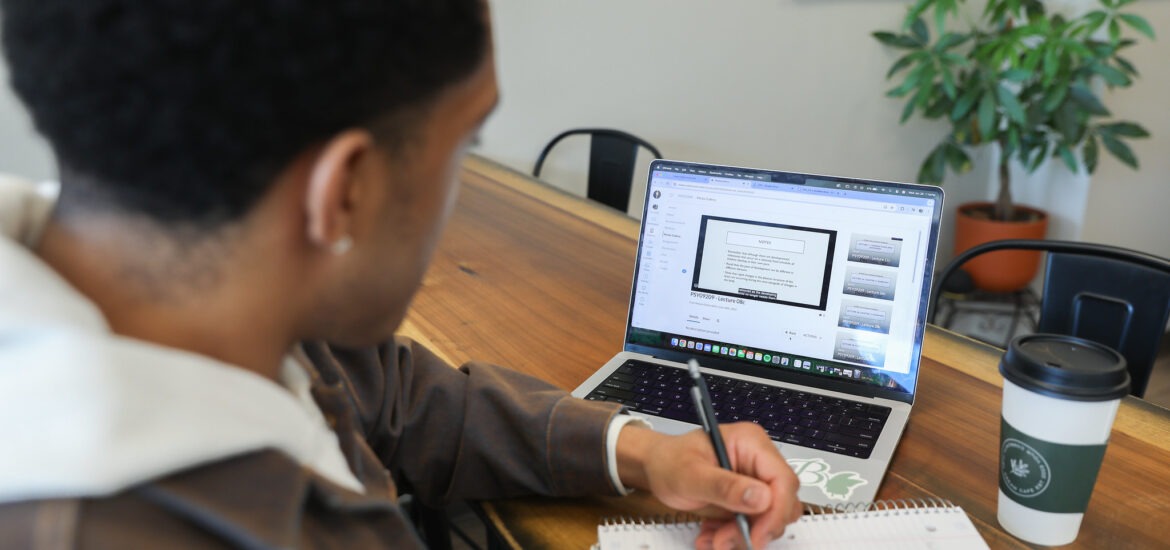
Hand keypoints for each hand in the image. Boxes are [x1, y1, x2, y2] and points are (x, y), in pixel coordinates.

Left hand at [616, 422, 801, 548]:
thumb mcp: (691, 475)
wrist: (656, 468)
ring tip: (714, 538)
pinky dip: (734, 536)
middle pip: (781, 503)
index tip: (756, 535)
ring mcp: (754, 481)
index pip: (782, 480)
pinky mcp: (747, 500)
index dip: (775, 512)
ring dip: (742, 535)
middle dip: (755, 527)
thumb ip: (725, 486)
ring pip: (769, 519)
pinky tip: (712, 535)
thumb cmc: (669, 461)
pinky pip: (754, 525)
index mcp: (750, 443)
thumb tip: (761, 497)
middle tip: (726, 539)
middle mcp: (758, 461)